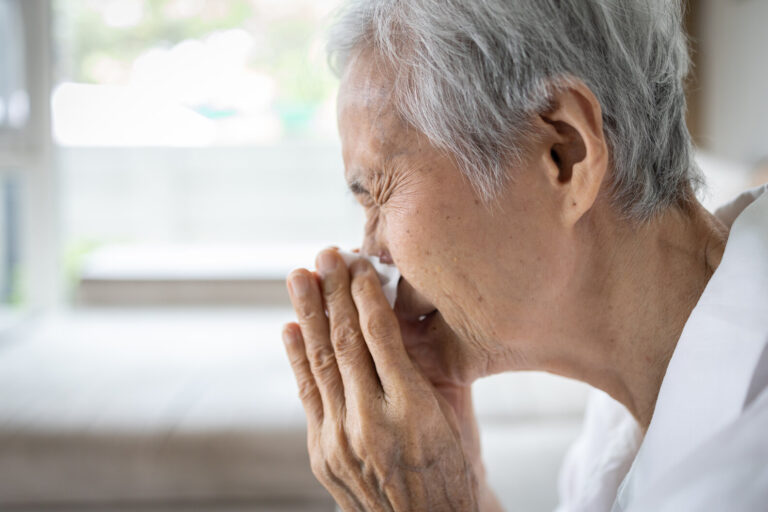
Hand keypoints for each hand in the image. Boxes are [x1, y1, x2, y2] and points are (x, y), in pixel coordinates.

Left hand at [283, 248, 479, 510]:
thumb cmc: (455, 472)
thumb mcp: (457, 416)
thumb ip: (428, 369)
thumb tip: (400, 317)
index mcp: (415, 411)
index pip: (381, 336)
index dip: (366, 294)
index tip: (359, 263)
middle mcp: (372, 423)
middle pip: (344, 343)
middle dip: (332, 293)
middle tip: (324, 254)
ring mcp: (341, 442)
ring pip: (320, 364)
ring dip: (307, 315)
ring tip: (299, 277)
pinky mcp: (322, 454)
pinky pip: (308, 396)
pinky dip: (297, 360)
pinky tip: (289, 328)